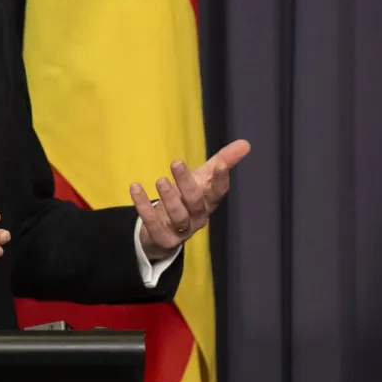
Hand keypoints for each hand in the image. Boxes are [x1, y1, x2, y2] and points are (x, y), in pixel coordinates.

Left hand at [131, 140, 250, 261]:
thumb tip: (246, 143)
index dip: (220, 179)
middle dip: (186, 183)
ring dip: (168, 197)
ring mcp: (181, 231)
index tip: (220, 164)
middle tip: (175, 162)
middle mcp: (198, 218)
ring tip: (160, 180)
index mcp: (208, 203)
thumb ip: (223, 161)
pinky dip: (143, 205)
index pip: (218, 192)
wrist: (163, 231)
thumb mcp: (203, 179)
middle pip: (195, 201)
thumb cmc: (187, 198)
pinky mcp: (163, 238)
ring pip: (177, 216)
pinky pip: (152, 223)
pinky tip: (135, 187)